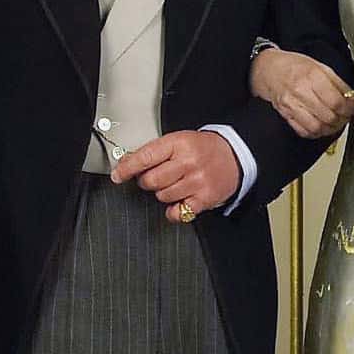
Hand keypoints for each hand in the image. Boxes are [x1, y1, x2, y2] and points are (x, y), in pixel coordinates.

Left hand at [115, 129, 238, 222]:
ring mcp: (197, 181)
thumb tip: (126, 164)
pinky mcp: (204, 199)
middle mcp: (188, 162)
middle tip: (154, 177)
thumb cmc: (203, 148)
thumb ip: (154, 152)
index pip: (145, 157)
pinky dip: (173, 210)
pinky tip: (178, 200)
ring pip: (162, 196)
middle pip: (151, 180)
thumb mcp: (179, 140)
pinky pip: (177, 212)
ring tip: (174, 184)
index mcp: (179, 143)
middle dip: (146, 181)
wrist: (235, 156)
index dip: (127, 168)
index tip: (118, 175)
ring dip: (162, 193)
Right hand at [248, 45, 353, 137]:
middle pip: (329, 116)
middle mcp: (300, 92)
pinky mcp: (286, 115)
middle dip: (343, 119)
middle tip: (347, 115)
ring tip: (336, 122)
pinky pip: (304, 131)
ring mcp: (291, 105)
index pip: (336, 101)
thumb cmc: (296, 66)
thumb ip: (338, 84)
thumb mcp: (321, 67)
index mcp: (312, 76)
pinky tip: (322, 125)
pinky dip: (317, 132)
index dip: (350, 108)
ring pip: (317, 128)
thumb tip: (353, 99)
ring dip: (331, 128)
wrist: (270, 70)